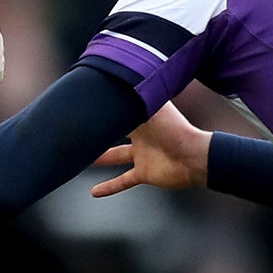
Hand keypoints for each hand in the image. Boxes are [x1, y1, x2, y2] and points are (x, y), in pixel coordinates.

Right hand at [90, 103, 212, 198]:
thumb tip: (112, 80)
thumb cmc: (174, 128)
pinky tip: (94, 192)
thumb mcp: (150, 107)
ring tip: (81, 159)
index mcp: (142, 118)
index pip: (120, 111)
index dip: (105, 109)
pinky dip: (109, 187)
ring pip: (116, 156)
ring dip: (101, 158)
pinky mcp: (144, 173)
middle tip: (79, 131)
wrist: (193, 157)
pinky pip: (123, 181)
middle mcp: (141, 136)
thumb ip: (130, 98)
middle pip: (115, 133)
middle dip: (100, 132)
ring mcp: (142, 155)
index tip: (84, 105)